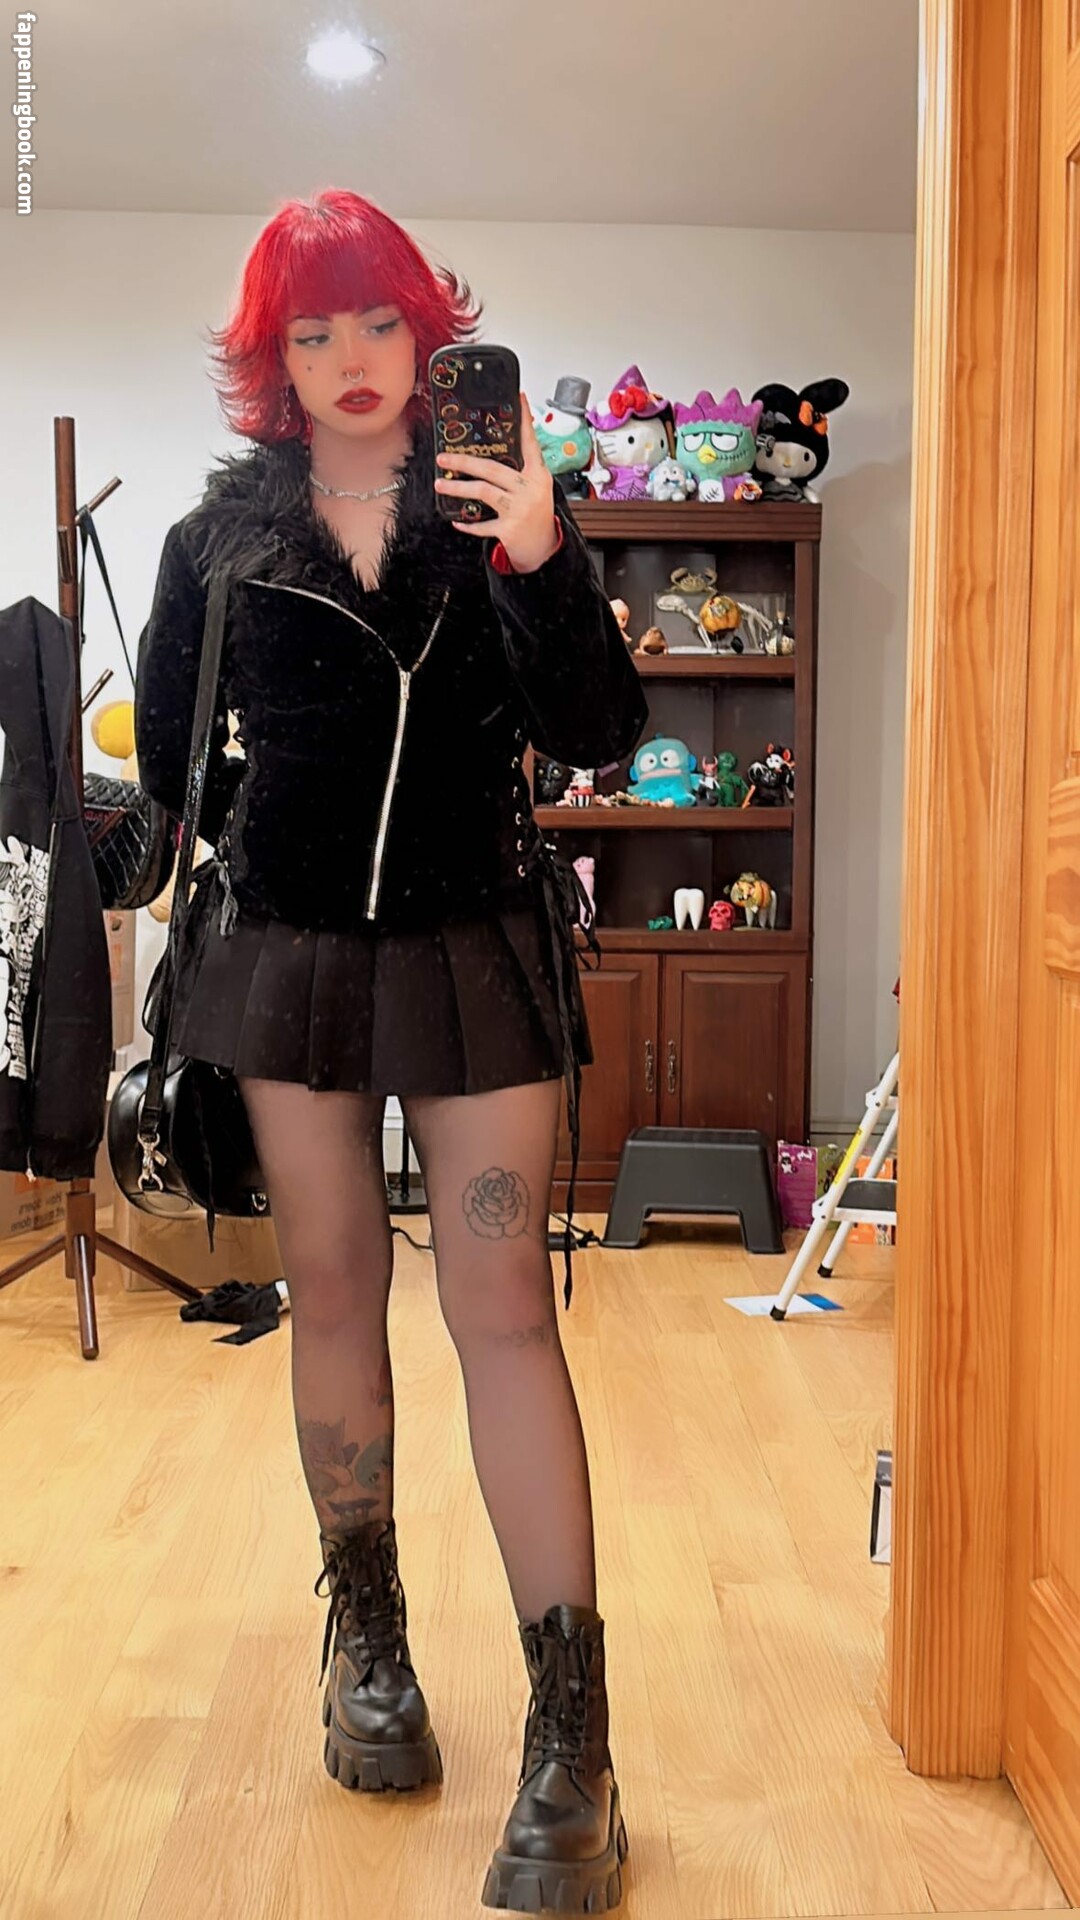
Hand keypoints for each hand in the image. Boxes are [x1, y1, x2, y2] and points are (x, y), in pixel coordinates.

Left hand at [435, 390, 559, 571]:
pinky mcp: (510, 529)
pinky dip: (468, 524)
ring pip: (483, 492)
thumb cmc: (537, 514)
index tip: (519, 399)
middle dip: (464, 462)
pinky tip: (457, 520)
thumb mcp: (535, 488)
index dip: (524, 421)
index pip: (530, 442)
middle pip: (492, 469)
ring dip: (458, 489)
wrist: (545, 548)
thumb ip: (520, 470)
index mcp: (538, 475)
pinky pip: (482, 524)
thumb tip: (493, 451)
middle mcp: (530, 488)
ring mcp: (520, 509)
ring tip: (440, 485)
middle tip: (443, 459)